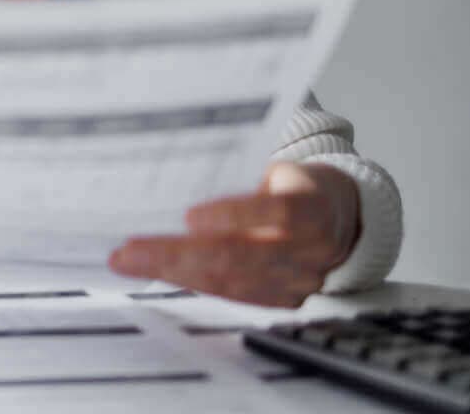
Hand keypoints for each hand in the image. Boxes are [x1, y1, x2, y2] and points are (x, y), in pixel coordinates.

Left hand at [107, 161, 361, 307]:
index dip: (235, 216)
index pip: (277, 214)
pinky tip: (155, 273)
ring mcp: (298, 280)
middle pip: (241, 256)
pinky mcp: (284, 299)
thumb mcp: (276, 170)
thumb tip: (175, 176)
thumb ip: (239, 178)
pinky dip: (190, 282)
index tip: (190, 217)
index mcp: (313, 207)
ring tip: (128, 262)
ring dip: (173, 273)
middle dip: (178, 255)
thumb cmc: (293, 185)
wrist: (341, 217)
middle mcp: (309, 250)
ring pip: (230, 281)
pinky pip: (231, 295)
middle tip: (129, 250)